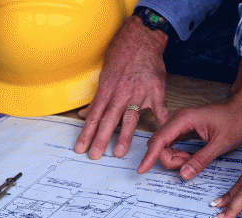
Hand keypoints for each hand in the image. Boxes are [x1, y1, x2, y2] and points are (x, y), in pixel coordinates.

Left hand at [74, 15, 168, 158]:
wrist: (142, 37)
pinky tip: (160, 134)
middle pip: (108, 119)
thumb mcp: (104, 75)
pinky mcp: (156, 89)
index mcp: (107, 90)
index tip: (80, 147)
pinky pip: (158, 108)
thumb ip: (96, 99)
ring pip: (129, 117)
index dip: (86, 133)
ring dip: (123, 136)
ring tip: (118, 153)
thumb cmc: (122, 55)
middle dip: (100, 139)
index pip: (93, 115)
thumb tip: (83, 115)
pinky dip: (160, 120)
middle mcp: (120, 92)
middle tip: (94, 155)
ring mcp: (139, 91)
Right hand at [137, 91, 241, 178]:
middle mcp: (177, 119)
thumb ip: (200, 160)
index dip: (150, 156)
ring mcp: (179, 123)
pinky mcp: (183, 128)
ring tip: (192, 161)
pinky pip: (172, 144)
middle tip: (188, 165)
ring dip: (173, 157)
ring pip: (164, 145)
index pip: (160, 140)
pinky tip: (188, 157)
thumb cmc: (235, 121)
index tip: (142, 169)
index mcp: (184, 119)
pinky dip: (177, 154)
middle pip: (159, 144)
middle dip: (168, 159)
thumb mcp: (220, 144)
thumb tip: (183, 174)